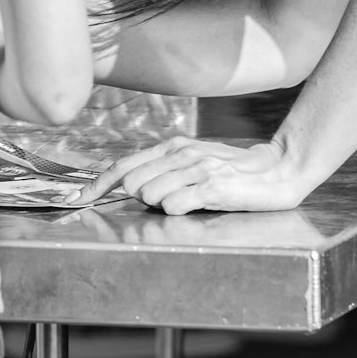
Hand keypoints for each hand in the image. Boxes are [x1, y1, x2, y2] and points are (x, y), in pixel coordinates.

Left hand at [83, 135, 311, 213]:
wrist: (276, 170)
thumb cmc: (232, 171)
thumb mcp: (194, 162)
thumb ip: (163, 170)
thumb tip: (131, 187)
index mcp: (172, 147)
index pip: (124, 166)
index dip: (98, 184)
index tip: (80, 198)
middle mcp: (180, 154)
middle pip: (133, 184)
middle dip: (139, 200)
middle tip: (170, 200)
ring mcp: (196, 169)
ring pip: (150, 195)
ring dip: (163, 205)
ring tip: (191, 200)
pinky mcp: (211, 187)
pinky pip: (173, 205)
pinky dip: (178, 210)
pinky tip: (198, 204)